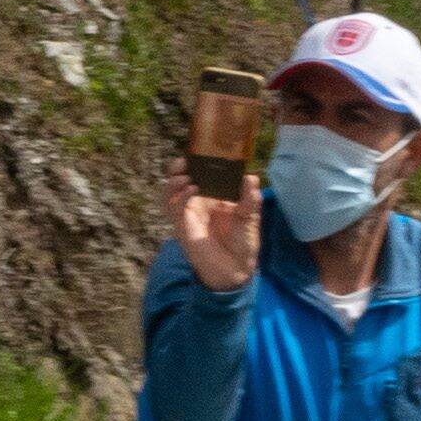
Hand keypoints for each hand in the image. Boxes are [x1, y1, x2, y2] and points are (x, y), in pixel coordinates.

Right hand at [175, 166, 259, 290]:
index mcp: (212, 197)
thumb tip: (250, 177)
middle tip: (185, 161)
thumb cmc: (244, 242)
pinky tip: (192, 189)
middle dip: (178, 168)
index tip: (201, 151)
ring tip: (186, 175)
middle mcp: (197, 203)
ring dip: (173, 181)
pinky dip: (181, 196)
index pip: (199, 174)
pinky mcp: (183, 227)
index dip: (197, 162)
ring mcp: (187, 214)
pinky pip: (174, 208)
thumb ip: (250, 198)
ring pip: (169, 193)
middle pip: (178, 180)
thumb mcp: (251, 217)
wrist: (237, 269)